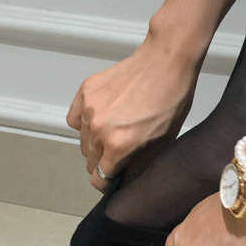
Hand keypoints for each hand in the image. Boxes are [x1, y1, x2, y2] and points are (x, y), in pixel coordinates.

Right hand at [67, 37, 199, 190]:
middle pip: (90, 162)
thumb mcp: (161, 143)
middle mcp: (99, 130)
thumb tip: (122, 181)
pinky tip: (100, 117)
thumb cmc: (171, 101)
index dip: (107, 182)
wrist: (166, 63)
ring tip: (114, 128)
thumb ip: (137, 166)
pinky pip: (74, 119)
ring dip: (95, 142)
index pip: (99, 179)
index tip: (113, 178)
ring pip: (83, 141)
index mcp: (119, 147)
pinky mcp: (85, 92)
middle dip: (103, 161)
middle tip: (118, 150)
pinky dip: (83, 122)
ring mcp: (90, 110)